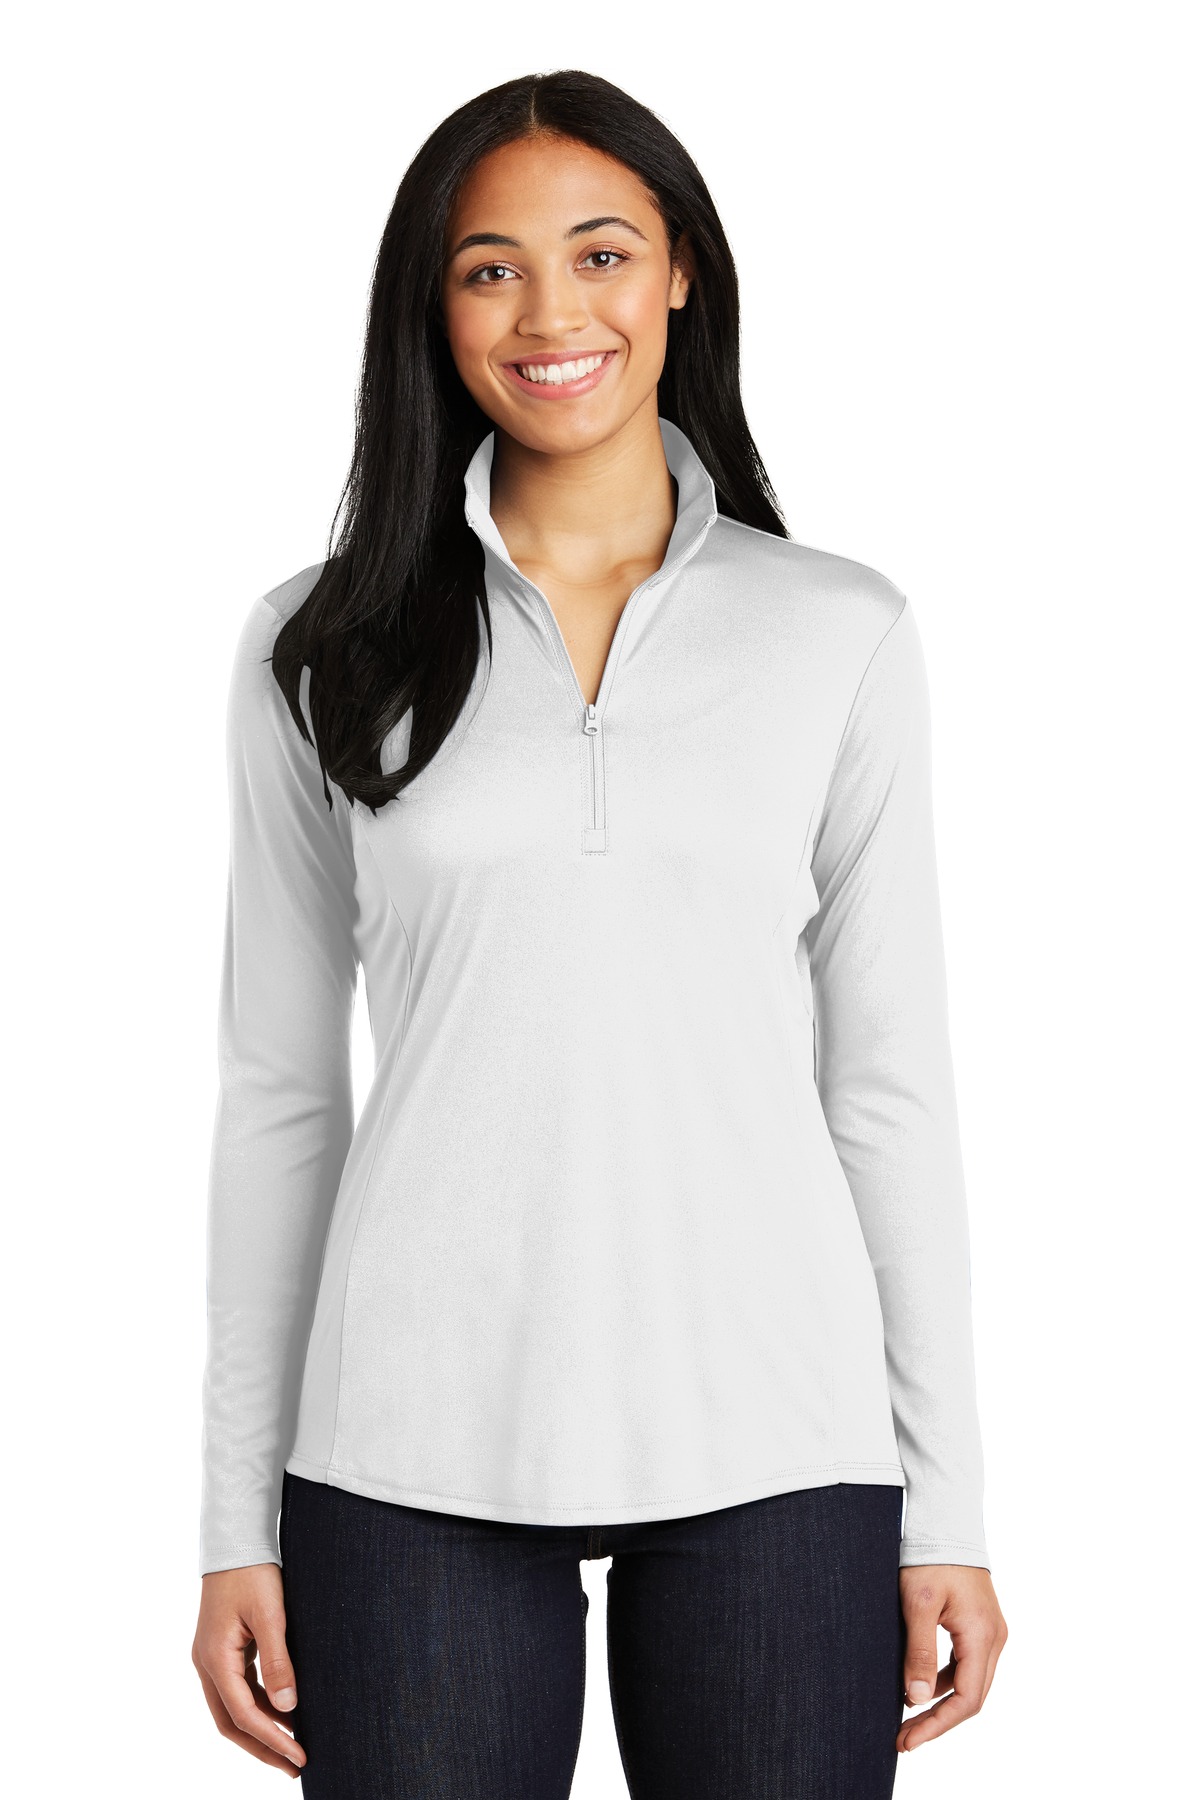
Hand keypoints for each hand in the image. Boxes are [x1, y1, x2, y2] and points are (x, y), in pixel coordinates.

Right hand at [192, 1563, 306, 1776]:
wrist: (236, 1540)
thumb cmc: (253, 1572)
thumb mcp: (271, 1615)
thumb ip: (278, 1661)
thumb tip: (288, 1709)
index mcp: (215, 1659)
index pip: (243, 1714)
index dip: (272, 1739)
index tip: (299, 1756)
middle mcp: (207, 1664)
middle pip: (232, 1722)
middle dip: (262, 1747)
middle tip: (294, 1766)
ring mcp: (212, 1657)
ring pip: (233, 1707)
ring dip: (261, 1729)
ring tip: (292, 1745)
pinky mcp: (222, 1650)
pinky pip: (237, 1689)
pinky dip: (258, 1705)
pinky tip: (281, 1712)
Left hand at [897, 1563, 1007, 1752]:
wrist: (945, 1522)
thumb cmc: (930, 1557)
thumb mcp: (917, 1604)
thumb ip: (919, 1652)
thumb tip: (917, 1700)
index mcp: (982, 1635)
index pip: (966, 1699)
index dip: (937, 1724)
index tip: (908, 1740)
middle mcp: (993, 1638)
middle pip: (971, 1696)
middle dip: (937, 1721)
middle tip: (903, 1738)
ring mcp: (989, 1632)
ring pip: (969, 1682)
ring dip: (940, 1703)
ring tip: (907, 1719)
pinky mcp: (979, 1625)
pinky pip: (965, 1664)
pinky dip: (944, 1681)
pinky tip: (920, 1687)